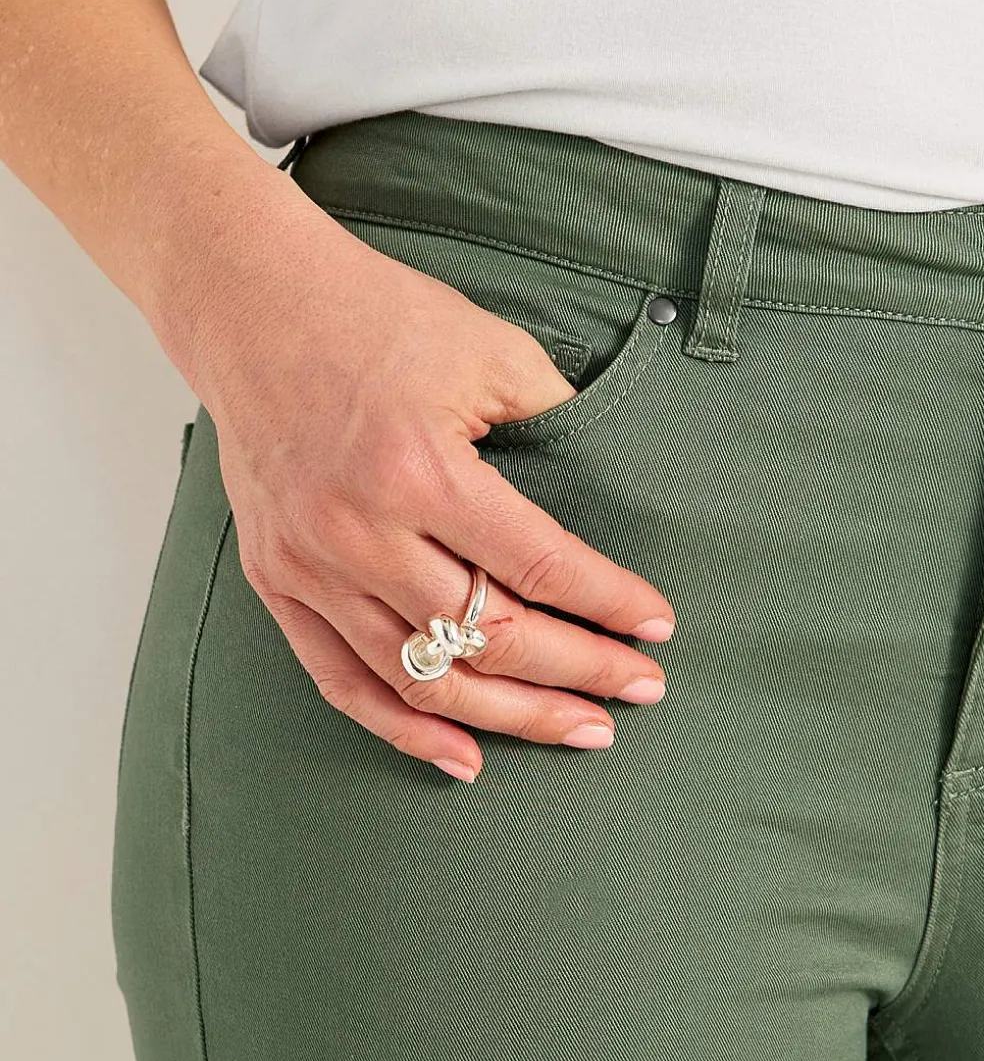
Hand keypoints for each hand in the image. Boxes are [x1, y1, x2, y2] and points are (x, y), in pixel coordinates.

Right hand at [168, 177, 675, 782]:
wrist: (249, 303)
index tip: (656, 631)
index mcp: (419, 472)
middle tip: (639, 691)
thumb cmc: (374, 317)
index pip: (538, 567)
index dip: (607, 605)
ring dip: (510, 715)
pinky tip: (463, 757)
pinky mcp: (278, 583)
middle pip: (489, 637)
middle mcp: (359, 533)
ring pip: (423, 678)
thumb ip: (555, 421)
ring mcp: (311, 567)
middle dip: (578, 672)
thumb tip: (616, 488)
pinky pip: (343, 682)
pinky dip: (404, 728)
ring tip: (579, 731)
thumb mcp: (488, 349)